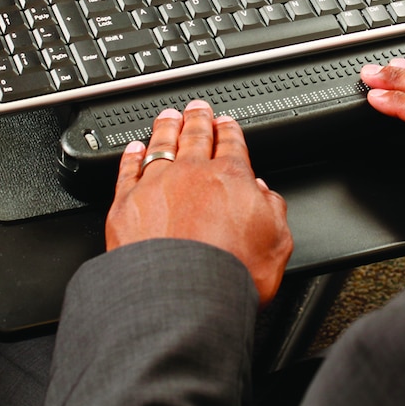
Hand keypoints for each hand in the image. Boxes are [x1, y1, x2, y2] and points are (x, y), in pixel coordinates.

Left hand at [106, 99, 293, 304]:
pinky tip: (133, 150)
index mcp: (231, 179)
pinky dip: (131, 157)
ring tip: (168, 117)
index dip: (230, 130)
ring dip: (166, 128)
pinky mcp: (127, 204)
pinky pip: (128, 170)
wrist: (181, 296)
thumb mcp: (277, 243)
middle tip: (198, 108)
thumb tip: (266, 194)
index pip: (232, 144)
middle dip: (198, 120)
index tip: (226, 123)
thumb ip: (273, 210)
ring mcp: (156, 185)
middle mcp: (192, 174)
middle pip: (195, 137)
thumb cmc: (229, 275)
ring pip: (161, 145)